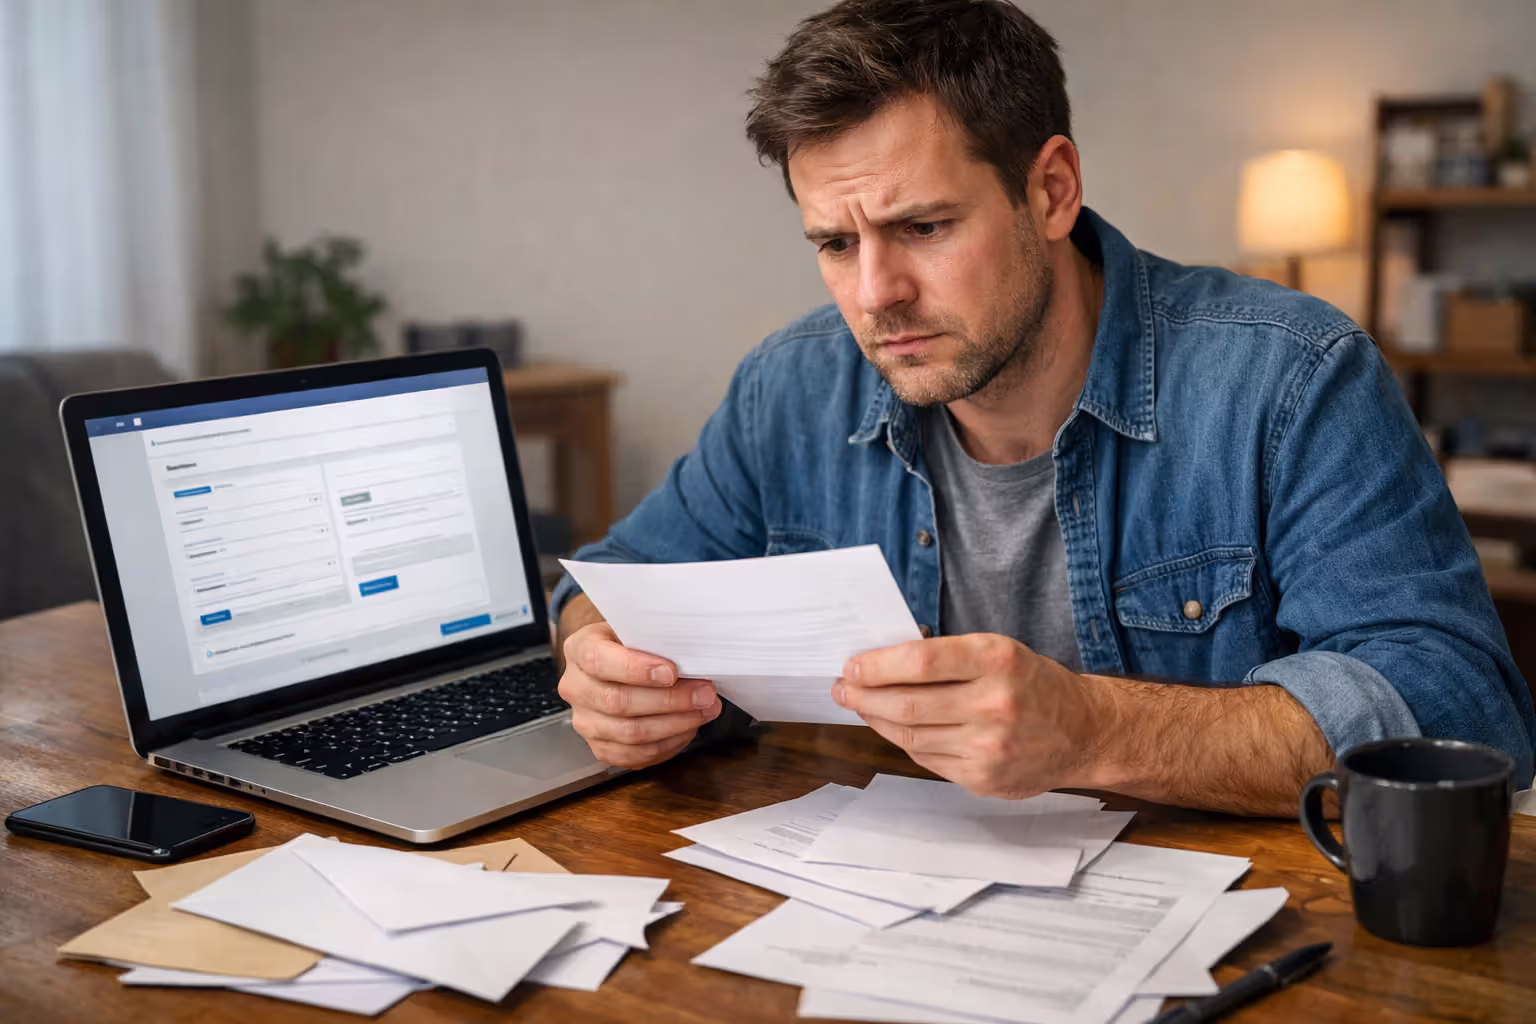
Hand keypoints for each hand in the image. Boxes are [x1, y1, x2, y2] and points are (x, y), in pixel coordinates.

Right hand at [557, 622, 722, 768]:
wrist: (617, 662)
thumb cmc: (632, 642)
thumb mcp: (637, 628)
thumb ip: (655, 639)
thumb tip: (693, 655)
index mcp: (579, 649)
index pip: (599, 661)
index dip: (635, 669)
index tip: (671, 673)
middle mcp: (575, 687)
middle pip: (618, 703)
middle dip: (670, 701)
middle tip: (705, 694)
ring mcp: (585, 721)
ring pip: (630, 734)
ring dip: (675, 725)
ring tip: (704, 710)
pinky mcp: (600, 747)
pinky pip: (635, 756)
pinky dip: (667, 744)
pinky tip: (687, 728)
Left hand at [832, 634, 1104, 798]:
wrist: (1084, 733)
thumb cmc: (1034, 684)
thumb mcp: (999, 652)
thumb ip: (948, 657)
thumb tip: (882, 663)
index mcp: (997, 660)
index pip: (921, 661)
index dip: (877, 665)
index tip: (852, 666)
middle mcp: (994, 704)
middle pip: (907, 703)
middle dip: (863, 695)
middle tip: (843, 689)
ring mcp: (989, 747)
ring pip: (910, 734)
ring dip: (876, 719)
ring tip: (860, 706)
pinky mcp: (983, 778)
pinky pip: (927, 758)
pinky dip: (903, 740)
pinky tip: (892, 727)